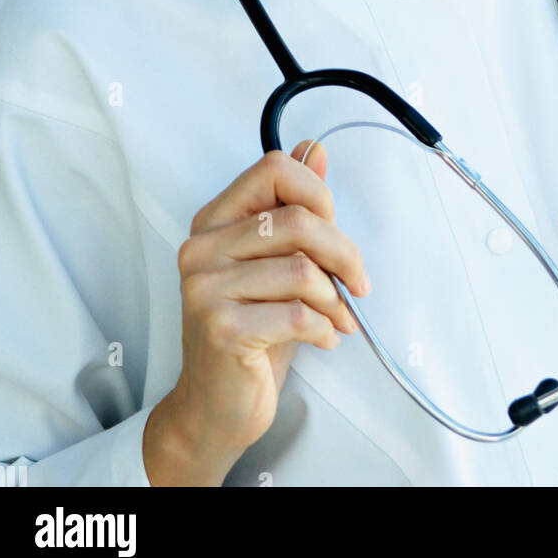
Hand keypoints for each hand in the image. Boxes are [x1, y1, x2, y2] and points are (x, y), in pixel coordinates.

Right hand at [143, 142, 369, 485]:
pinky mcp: (220, 329)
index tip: (335, 230)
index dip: (318, 194)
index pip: (273, 168)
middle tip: (357, 285)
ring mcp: (204, 289)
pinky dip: (324, 328)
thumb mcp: (277, 263)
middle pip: (296, 219)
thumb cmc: (253, 331)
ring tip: (339, 319)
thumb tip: (315, 148)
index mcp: (213, 221)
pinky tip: (323, 339)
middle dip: (343, 253)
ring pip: (301, 269)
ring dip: (336, 299)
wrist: (215, 408)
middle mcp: (200, 248)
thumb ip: (293, 205)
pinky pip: (297, 314)